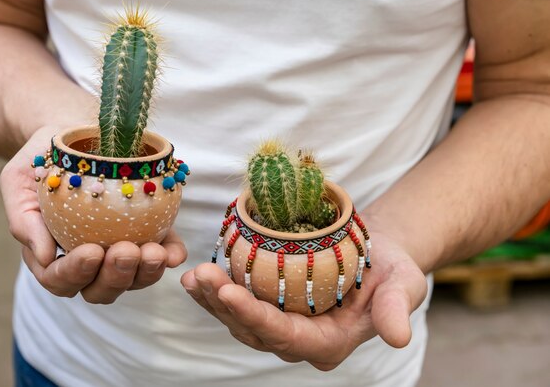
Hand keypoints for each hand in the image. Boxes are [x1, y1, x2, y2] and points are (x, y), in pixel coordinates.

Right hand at [0, 126, 186, 303]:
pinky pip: (163, 255)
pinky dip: (171, 256)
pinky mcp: (148, 233)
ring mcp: (119, 251)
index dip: (75, 273)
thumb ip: (24, 219)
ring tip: (154, 252)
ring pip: (134, 280)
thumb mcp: (19, 180)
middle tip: (126, 250)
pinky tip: (174, 252)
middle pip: (100, 290)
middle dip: (115, 277)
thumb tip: (45, 258)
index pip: (60, 279)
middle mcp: (87, 261)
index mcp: (51, 254)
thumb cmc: (42, 158)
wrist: (74, 132)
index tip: (92, 250)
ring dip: (146, 273)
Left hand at [180, 225, 426, 370]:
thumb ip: (395, 309)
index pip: (286, 336)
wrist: (377, 254)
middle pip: (254, 330)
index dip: (255, 317)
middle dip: (225, 305)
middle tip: (202, 276)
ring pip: (239, 320)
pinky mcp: (271, 305)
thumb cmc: (392, 269)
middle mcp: (300, 340)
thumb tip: (398, 338)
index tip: (229, 293)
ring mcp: (282, 324)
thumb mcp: (403, 284)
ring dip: (213, 300)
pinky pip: (239, 303)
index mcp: (328, 343)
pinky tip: (196, 277)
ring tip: (193, 276)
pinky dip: (216, 292)